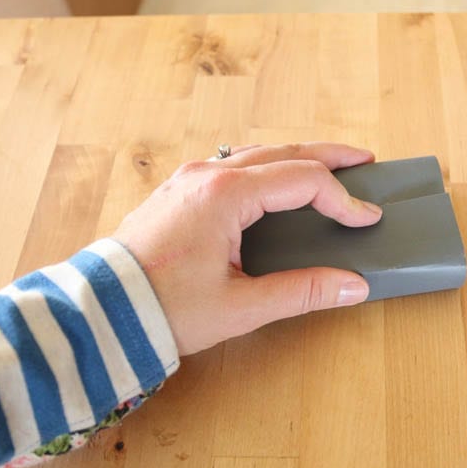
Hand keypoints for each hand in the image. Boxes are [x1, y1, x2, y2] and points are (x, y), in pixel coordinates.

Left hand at [113, 143, 382, 355]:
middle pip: (282, 152)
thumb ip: (302, 291)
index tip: (367, 220)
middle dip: (327, 157)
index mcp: (225, 195)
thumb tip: (352, 285)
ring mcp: (188, 180)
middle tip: (363, 161)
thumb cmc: (163, 309)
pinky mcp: (177, 193)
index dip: (342, 200)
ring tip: (326, 166)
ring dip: (295, 158)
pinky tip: (274, 182)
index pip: (302, 180)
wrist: (99, 315)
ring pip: (254, 154)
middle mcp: (206, 175)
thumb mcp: (241, 306)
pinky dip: (264, 167)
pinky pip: (231, 166)